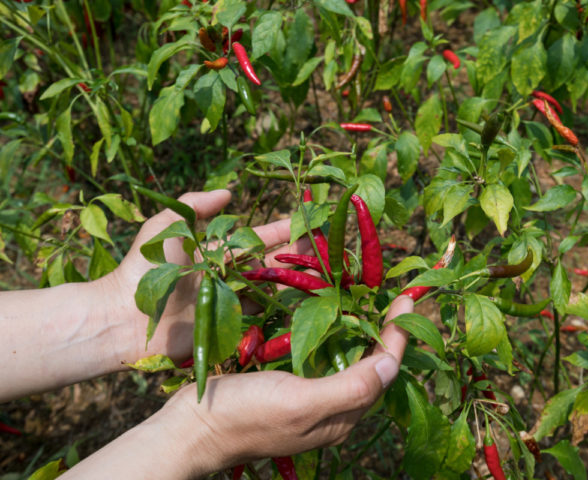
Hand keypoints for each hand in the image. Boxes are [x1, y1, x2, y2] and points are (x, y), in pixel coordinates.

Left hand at [102, 190, 314, 364]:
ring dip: (295, 282)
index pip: (258, 237)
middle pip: (270, 263)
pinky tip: (306, 305)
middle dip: (298, 255)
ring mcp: (230, 303)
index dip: (283, 229)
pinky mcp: (229, 328)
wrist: (123, 316)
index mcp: (216, 251)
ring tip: (326, 276)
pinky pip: (259, 318)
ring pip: (270, 290)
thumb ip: (196, 204)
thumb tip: (231, 192)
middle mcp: (228, 276)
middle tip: (328, 249)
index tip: (308, 221)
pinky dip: (281, 311)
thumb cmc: (144, 267)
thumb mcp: (167, 225)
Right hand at [161, 295, 413, 473]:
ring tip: (368, 300)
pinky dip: (334, 335)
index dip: (398, 336)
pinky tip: (329, 316)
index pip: (384, 371)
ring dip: (363, 332)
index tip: (406, 300)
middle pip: (373, 367)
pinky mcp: (290, 387)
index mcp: (341, 417)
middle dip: (386, 332)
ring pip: (349, 361)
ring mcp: (310, 399)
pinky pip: (323, 358)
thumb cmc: (245, 416)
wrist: (190, 427)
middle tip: (391, 296)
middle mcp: (332, 410)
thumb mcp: (301, 402)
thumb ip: (350, 388)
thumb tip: (393, 363)